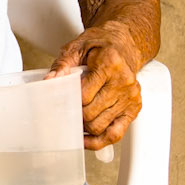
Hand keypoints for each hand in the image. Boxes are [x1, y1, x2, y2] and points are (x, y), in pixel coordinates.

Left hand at [50, 22, 141, 150]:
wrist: (123, 44)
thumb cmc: (100, 45)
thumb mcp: (77, 47)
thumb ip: (62, 64)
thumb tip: (50, 81)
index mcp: (110, 63)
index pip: (84, 95)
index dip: (68, 101)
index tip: (60, 101)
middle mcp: (124, 81)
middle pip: (91, 114)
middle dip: (74, 115)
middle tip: (64, 112)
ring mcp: (131, 97)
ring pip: (100, 127)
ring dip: (84, 128)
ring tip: (75, 120)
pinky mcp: (134, 108)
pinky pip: (116, 133)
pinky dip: (99, 140)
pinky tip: (87, 138)